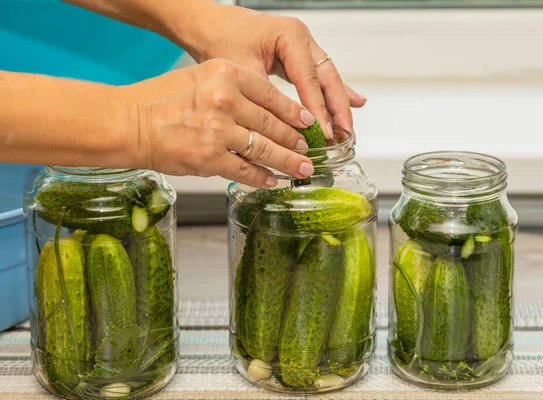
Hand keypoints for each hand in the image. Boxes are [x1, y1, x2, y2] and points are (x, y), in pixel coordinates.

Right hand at [125, 59, 315, 187]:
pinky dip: (261, 177)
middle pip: (273, 124)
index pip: (272, 95)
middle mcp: (226, 100)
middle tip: (309, 150)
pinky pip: (245, 170)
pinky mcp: (210, 157)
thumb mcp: (202, 78)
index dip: (294, 112)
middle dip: (295, 141)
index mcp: (226, 74)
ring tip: (302, 169)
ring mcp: (219, 130)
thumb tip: (269, 113)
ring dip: (287, 162)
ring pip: (264, 149)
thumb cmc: (161, 100)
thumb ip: (236, 90)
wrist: (129, 121)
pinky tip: (272, 180)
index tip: (307, 122)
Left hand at [179, 3, 365, 139]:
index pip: (310, 80)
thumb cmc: (220, 38)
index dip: (319, 109)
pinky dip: (334, 93)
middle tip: (345, 136)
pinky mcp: (299, 56)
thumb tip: (284, 129)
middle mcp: (302, 39)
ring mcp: (303, 46)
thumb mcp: (242, 71)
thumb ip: (266, 98)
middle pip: (328, 79)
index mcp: (290, 36)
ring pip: (328, 79)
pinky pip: (320, 78)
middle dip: (339, 110)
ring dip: (339, 106)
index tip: (325, 132)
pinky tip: (356, 102)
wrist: (208, 24)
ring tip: (348, 131)